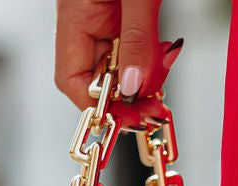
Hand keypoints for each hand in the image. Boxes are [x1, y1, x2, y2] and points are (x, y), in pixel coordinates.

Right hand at [54, 0, 183, 129]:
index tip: (129, 119)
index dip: (100, 108)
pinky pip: (135, 52)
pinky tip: (164, 58)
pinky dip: (151, 63)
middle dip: (130, 99)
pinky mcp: (124, 17)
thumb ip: (137, 40)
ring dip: (145, 81)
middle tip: (156, 110)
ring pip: (121, 70)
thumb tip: (133, 88)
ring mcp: (104, 20)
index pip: (73, 80)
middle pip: (99, 81)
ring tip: (164, 71)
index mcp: (74, 14)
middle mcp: (85, 21)